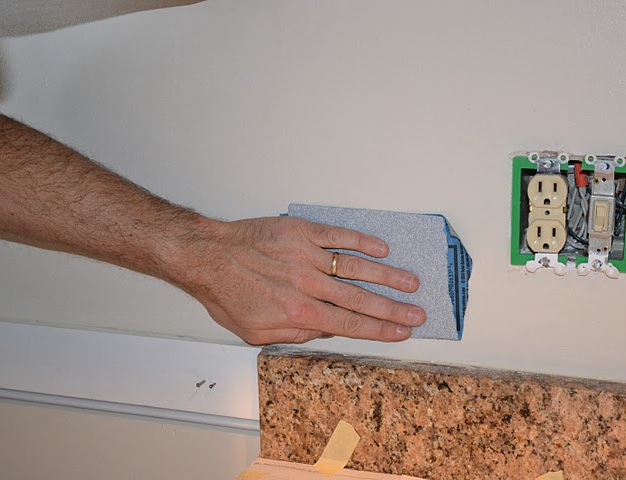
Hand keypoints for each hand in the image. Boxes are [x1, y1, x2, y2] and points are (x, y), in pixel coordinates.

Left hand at [173, 216, 424, 344]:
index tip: (402, 331)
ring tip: (411, 282)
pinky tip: (381, 249)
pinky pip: (338, 236)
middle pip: (361, 299)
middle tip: (418, 312)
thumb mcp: (256, 332)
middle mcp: (308, 285)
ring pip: (355, 268)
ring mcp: (307, 255)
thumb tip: (327, 332)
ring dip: (386, 276)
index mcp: (299, 312)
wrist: (207, 257)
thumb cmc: (228, 294)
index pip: (350, 323)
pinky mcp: (301, 232)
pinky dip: (361, 242)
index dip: (379, 329)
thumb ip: (296, 334)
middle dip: (393, 308)